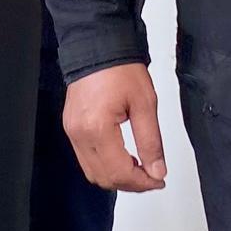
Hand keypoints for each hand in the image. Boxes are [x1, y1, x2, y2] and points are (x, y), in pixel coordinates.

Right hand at [63, 63, 167, 192]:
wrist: (97, 46)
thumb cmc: (119, 69)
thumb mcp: (145, 104)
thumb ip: (151, 142)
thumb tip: (157, 171)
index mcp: (97, 128)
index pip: (119, 172)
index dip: (142, 183)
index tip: (158, 180)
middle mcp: (79, 134)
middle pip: (104, 178)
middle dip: (130, 184)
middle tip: (152, 177)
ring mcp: (72, 132)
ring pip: (93, 173)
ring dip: (117, 177)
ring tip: (140, 169)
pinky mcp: (71, 128)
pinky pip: (86, 159)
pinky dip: (106, 166)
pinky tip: (123, 159)